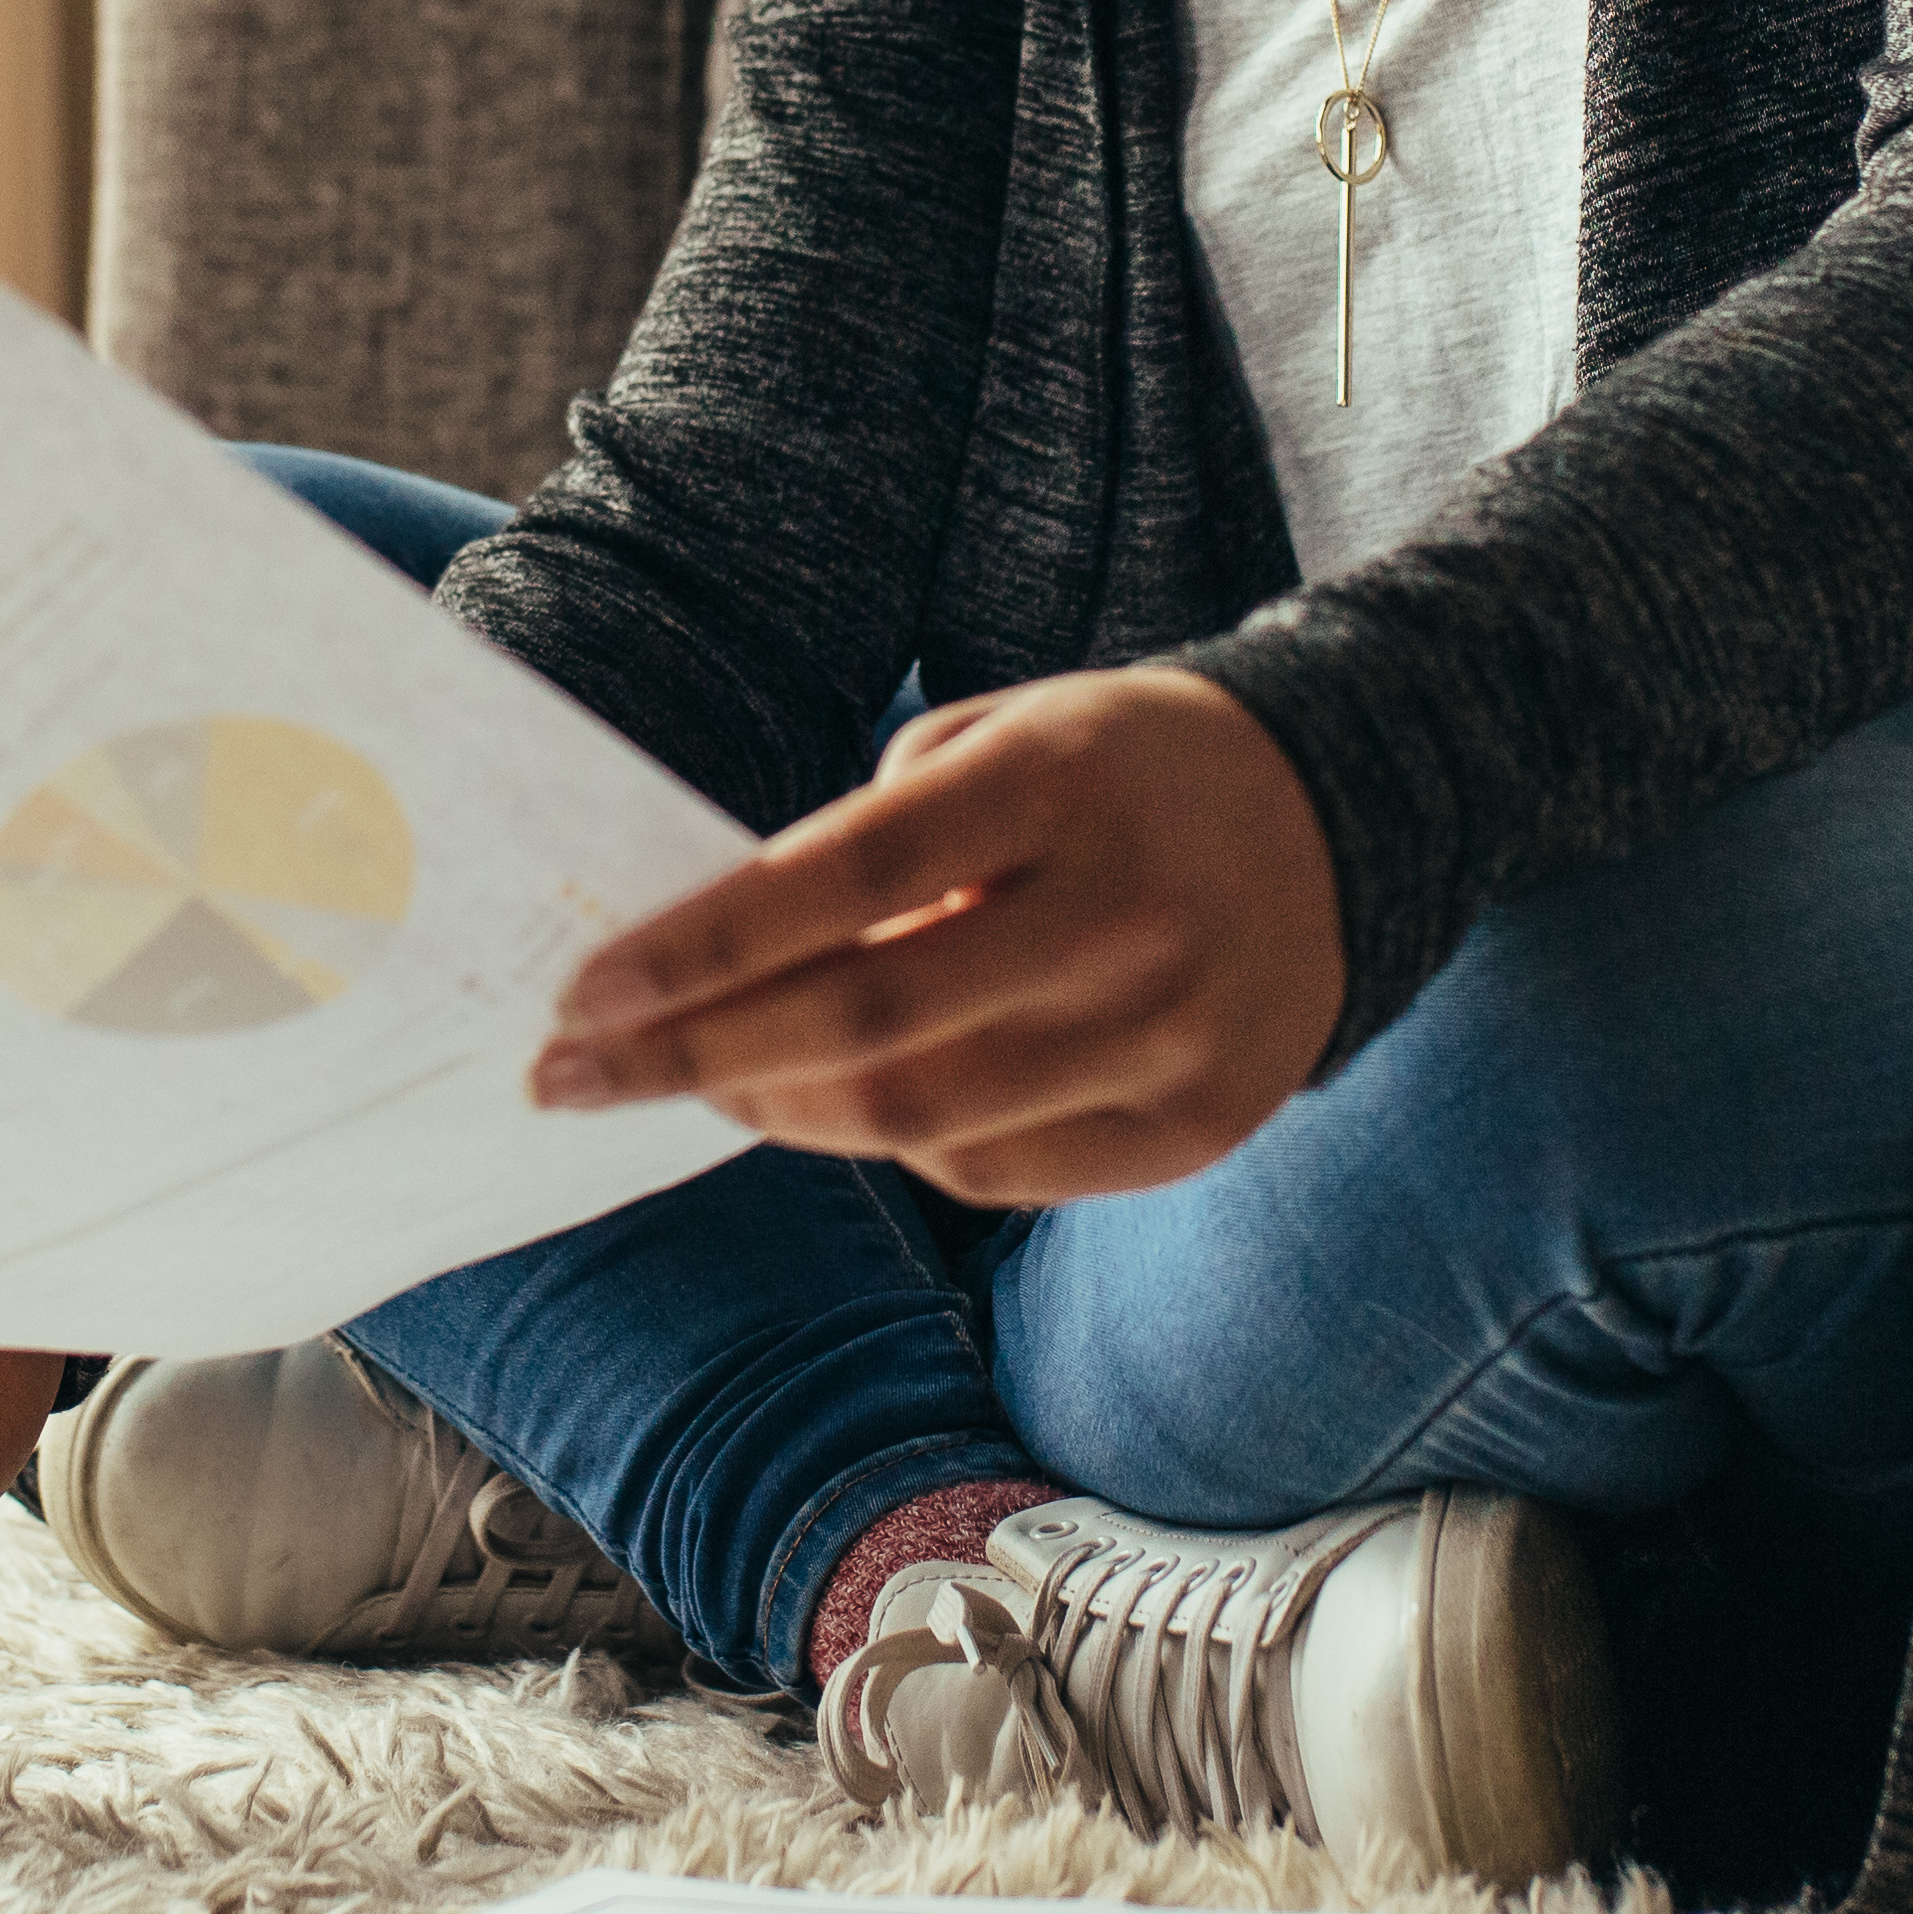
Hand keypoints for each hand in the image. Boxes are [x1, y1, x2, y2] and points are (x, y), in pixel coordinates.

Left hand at [530, 664, 1342, 1204]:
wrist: (1339, 821)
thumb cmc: (1114, 776)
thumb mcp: (1002, 742)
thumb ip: (869, 843)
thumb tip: (714, 970)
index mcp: (1060, 783)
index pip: (844, 878)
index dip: (701, 949)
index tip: (584, 994)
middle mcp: (1127, 912)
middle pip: (867, 1024)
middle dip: (694, 1059)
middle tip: (573, 1078)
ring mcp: (1175, 1031)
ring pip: (922, 1120)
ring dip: (778, 1110)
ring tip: (700, 1081)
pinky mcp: (1202, 1124)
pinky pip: (998, 1171)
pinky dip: (897, 1142)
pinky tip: (844, 1101)